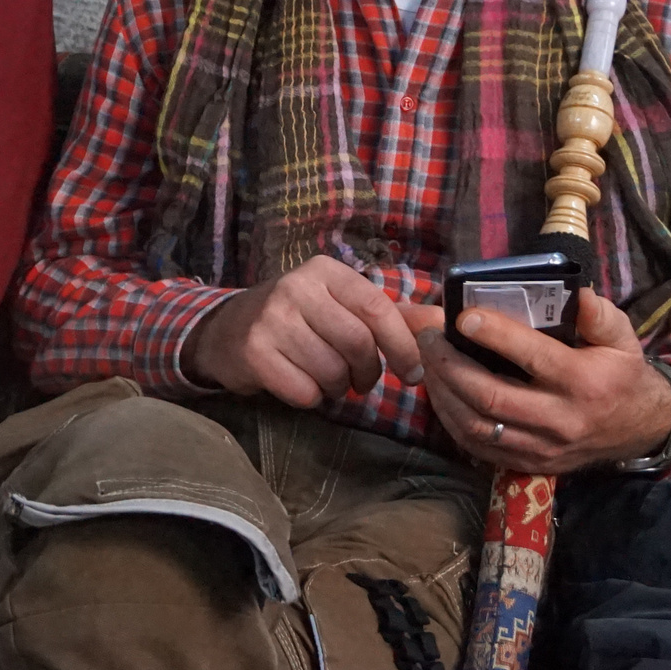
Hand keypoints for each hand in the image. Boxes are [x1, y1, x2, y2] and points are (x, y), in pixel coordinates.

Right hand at [181, 257, 426, 407]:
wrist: (226, 330)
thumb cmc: (297, 319)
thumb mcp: (341, 306)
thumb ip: (393, 316)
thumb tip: (444, 321)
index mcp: (324, 271)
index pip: (376, 307)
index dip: (402, 346)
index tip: (413, 374)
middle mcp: (296, 287)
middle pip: (357, 344)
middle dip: (367, 374)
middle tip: (361, 382)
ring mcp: (271, 319)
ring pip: (331, 371)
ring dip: (337, 388)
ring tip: (326, 380)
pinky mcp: (254, 351)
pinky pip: (303, 391)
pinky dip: (310, 398)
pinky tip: (300, 384)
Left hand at [414, 289, 670, 475]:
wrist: (639, 430)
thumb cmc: (620, 374)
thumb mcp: (622, 338)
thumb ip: (598, 314)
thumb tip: (576, 292)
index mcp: (583, 382)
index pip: (533, 357)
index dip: (494, 335)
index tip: (462, 315)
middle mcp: (560, 419)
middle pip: (491, 396)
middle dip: (450, 364)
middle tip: (428, 336)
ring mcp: (542, 448)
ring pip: (477, 425)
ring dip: (443, 391)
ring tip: (427, 360)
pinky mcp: (528, 464)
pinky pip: (478, 446)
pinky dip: (450, 419)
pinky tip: (440, 391)